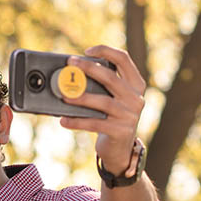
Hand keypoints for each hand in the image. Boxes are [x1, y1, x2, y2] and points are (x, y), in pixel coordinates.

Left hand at [58, 46, 145, 180]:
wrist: (119, 148)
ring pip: (103, 102)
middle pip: (111, 78)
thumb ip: (101, 85)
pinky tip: (64, 120)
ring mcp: (130, 115)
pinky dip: (77, 121)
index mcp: (135, 84)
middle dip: (88, 69)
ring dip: (81, 97)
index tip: (86, 51)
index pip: (124, 59)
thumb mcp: (112, 98)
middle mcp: (136, 98)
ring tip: (64, 96)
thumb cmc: (110, 117)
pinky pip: (95, 123)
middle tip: (70, 65)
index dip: (105, 51)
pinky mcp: (120, 131)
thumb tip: (71, 72)